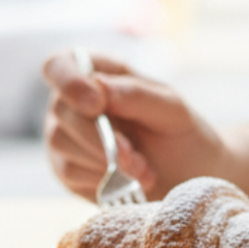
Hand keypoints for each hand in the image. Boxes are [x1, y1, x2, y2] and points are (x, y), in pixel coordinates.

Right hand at [42, 50, 227, 201]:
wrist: (189, 183)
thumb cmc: (182, 137)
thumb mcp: (173, 111)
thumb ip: (137, 94)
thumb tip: (99, 86)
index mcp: (100, 72)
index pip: (59, 65)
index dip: (69, 81)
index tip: (97, 105)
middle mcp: (74, 101)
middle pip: (61, 108)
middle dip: (101, 137)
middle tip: (137, 159)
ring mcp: (67, 135)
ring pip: (61, 140)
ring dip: (104, 160)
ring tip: (143, 171)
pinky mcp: (67, 168)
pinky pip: (68, 170)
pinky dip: (101, 178)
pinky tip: (127, 182)